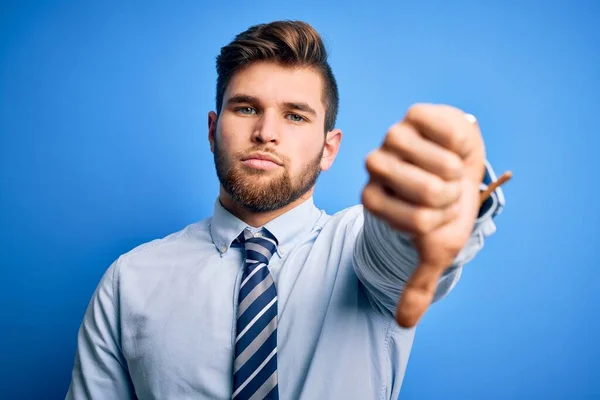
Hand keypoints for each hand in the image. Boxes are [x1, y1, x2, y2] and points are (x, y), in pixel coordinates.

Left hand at [362, 103, 485, 327]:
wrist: (462, 166)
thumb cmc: (446, 206)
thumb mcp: (436, 245)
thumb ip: (418, 283)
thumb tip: (403, 323)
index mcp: (374, 200)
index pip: (415, 220)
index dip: (439, 218)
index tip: (438, 212)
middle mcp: (376, 167)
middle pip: (424, 190)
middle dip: (449, 194)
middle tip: (446, 189)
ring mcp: (392, 139)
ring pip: (435, 162)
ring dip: (455, 169)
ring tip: (450, 167)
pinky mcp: (413, 115)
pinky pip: (439, 131)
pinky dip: (456, 141)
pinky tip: (450, 143)